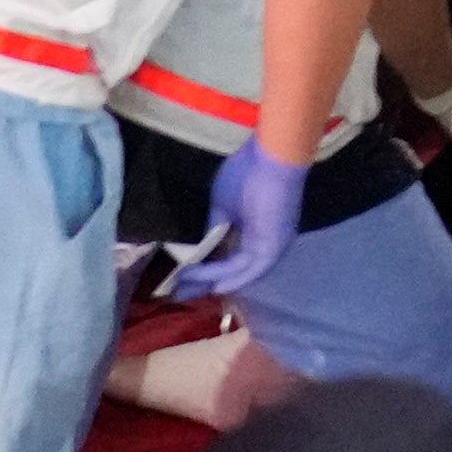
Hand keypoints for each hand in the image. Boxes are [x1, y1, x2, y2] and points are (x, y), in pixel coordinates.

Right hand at [171, 141, 310, 298]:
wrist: (271, 157)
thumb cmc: (248, 173)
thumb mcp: (223, 206)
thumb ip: (216, 228)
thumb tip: (204, 246)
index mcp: (257, 232)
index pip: (230, 258)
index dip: (206, 270)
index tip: (181, 279)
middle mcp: (266, 243)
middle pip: (233, 272)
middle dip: (205, 284)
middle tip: (179, 294)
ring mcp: (271, 247)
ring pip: (237, 272)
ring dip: (210, 281)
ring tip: (183, 288)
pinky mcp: (272, 248)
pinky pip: (246, 270)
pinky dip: (225, 277)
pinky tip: (206, 284)